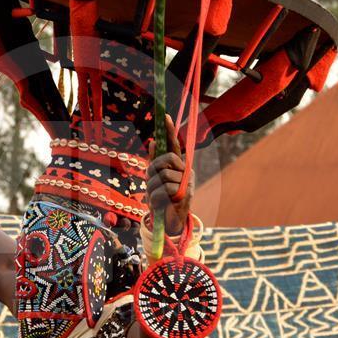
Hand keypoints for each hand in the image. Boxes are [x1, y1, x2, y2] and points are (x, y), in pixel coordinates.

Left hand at [146, 115, 193, 235]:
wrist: (169, 221)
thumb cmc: (161, 198)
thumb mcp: (155, 179)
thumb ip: (154, 162)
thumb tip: (154, 141)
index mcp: (178, 165)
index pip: (174, 145)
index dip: (170, 131)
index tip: (165, 116)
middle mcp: (186, 171)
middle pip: (167, 159)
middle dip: (154, 169)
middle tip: (151, 180)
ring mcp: (187, 183)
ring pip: (163, 175)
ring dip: (152, 187)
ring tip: (154, 196)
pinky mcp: (184, 195)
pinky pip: (164, 190)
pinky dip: (155, 198)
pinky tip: (158, 204)